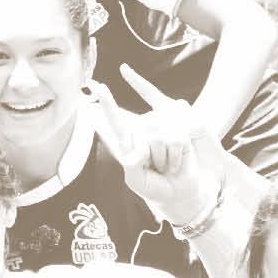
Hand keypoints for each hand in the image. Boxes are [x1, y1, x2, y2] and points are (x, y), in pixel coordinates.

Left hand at [89, 66, 231, 227]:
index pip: (116, 120)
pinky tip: (175, 164)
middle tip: (153, 169)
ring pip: (157, 138)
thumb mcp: (137, 180)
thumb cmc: (154, 187)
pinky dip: (174, 159)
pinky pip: (175, 141)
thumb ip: (132, 165)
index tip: (97, 85)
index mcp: (128, 141)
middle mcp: (145, 131)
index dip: (108, 103)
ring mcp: (163, 130)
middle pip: (140, 134)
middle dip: (148, 158)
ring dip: (162, 160)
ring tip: (164, 166)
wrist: (179, 193)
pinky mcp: (180, 133)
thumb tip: (142, 145)